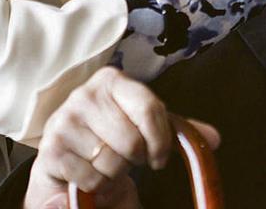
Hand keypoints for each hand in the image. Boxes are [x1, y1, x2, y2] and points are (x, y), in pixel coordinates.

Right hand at [23, 67, 219, 207]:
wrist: (65, 159)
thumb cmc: (109, 138)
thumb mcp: (143, 128)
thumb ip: (176, 130)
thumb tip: (214, 138)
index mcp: (113, 81)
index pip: (149, 108)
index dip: (160, 140)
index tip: (159, 157)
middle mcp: (85, 95)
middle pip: (132, 141)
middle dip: (135, 159)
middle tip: (127, 159)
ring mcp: (65, 120)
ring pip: (112, 162)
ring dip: (115, 173)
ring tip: (106, 163)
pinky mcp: (51, 149)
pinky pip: (91, 178)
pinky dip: (97, 185)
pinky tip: (90, 173)